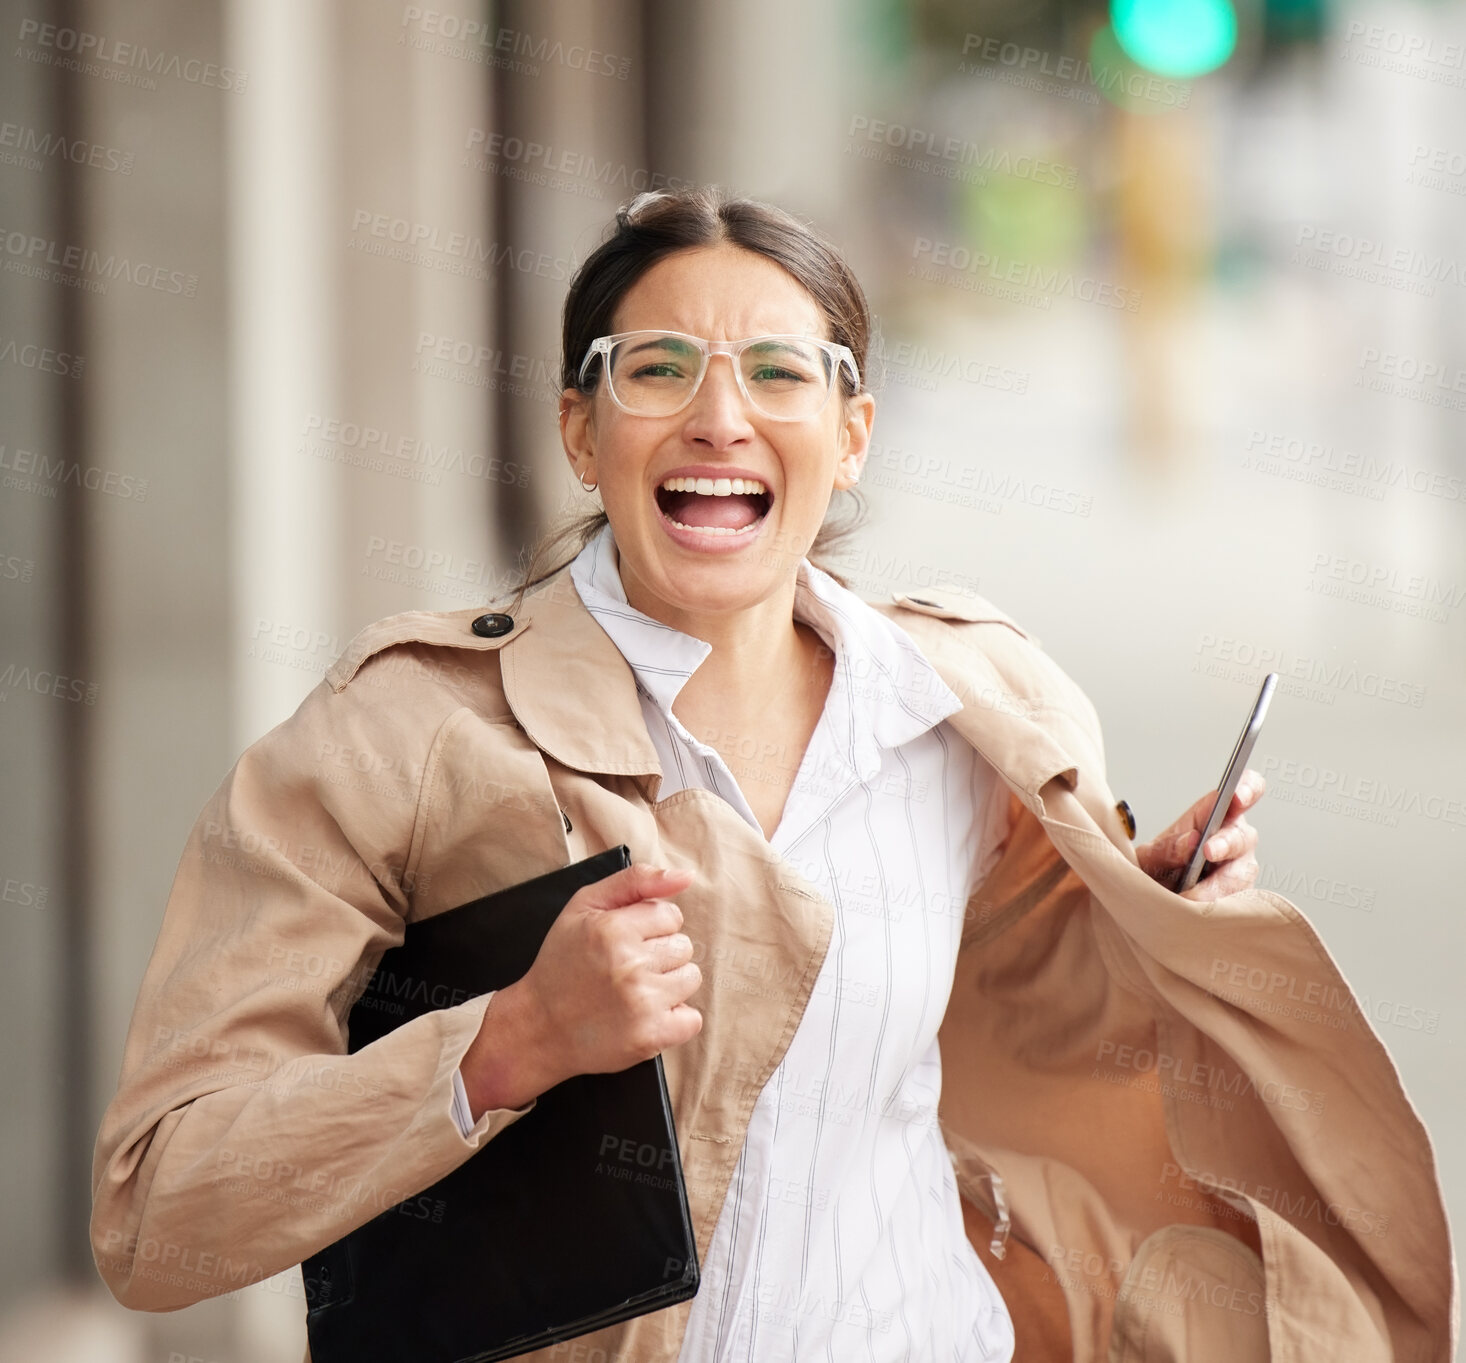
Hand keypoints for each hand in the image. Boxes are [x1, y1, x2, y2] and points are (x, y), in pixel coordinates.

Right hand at [460, 863, 702, 1116]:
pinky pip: (692, 1019)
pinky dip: (674, 1018)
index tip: (625, 942)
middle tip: (625, 969)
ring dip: (669, 984)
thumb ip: (636, 880)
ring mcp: (642, 1003)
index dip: (650, 928)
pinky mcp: (650, 1036)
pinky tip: (645, 1015)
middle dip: (659, 954)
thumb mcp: (584, 905)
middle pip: (684, 946)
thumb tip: (687, 875)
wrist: (538, 1028)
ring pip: (691, 978)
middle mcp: (630, 965)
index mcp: (613, 929)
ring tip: (635, 991)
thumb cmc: (563, 962)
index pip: (671, 916)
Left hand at [1134, 770, 1266, 902]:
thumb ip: (1165, 848)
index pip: (1240, 794)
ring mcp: (1240, 869)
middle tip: (1207, 852)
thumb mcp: (1151, 857)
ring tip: (1193, 895)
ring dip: (1218, 883)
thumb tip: (1189, 840)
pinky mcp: (1242, 897)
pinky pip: (1238, 901)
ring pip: (1241, 873)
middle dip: (1225, 844)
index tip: (1237, 796)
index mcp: (1213, 816)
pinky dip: (1218, 906)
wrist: (1154, 902)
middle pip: (1242, 837)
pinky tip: (1199, 911)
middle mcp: (1234, 839)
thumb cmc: (1158, 871)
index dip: (1246, 790)